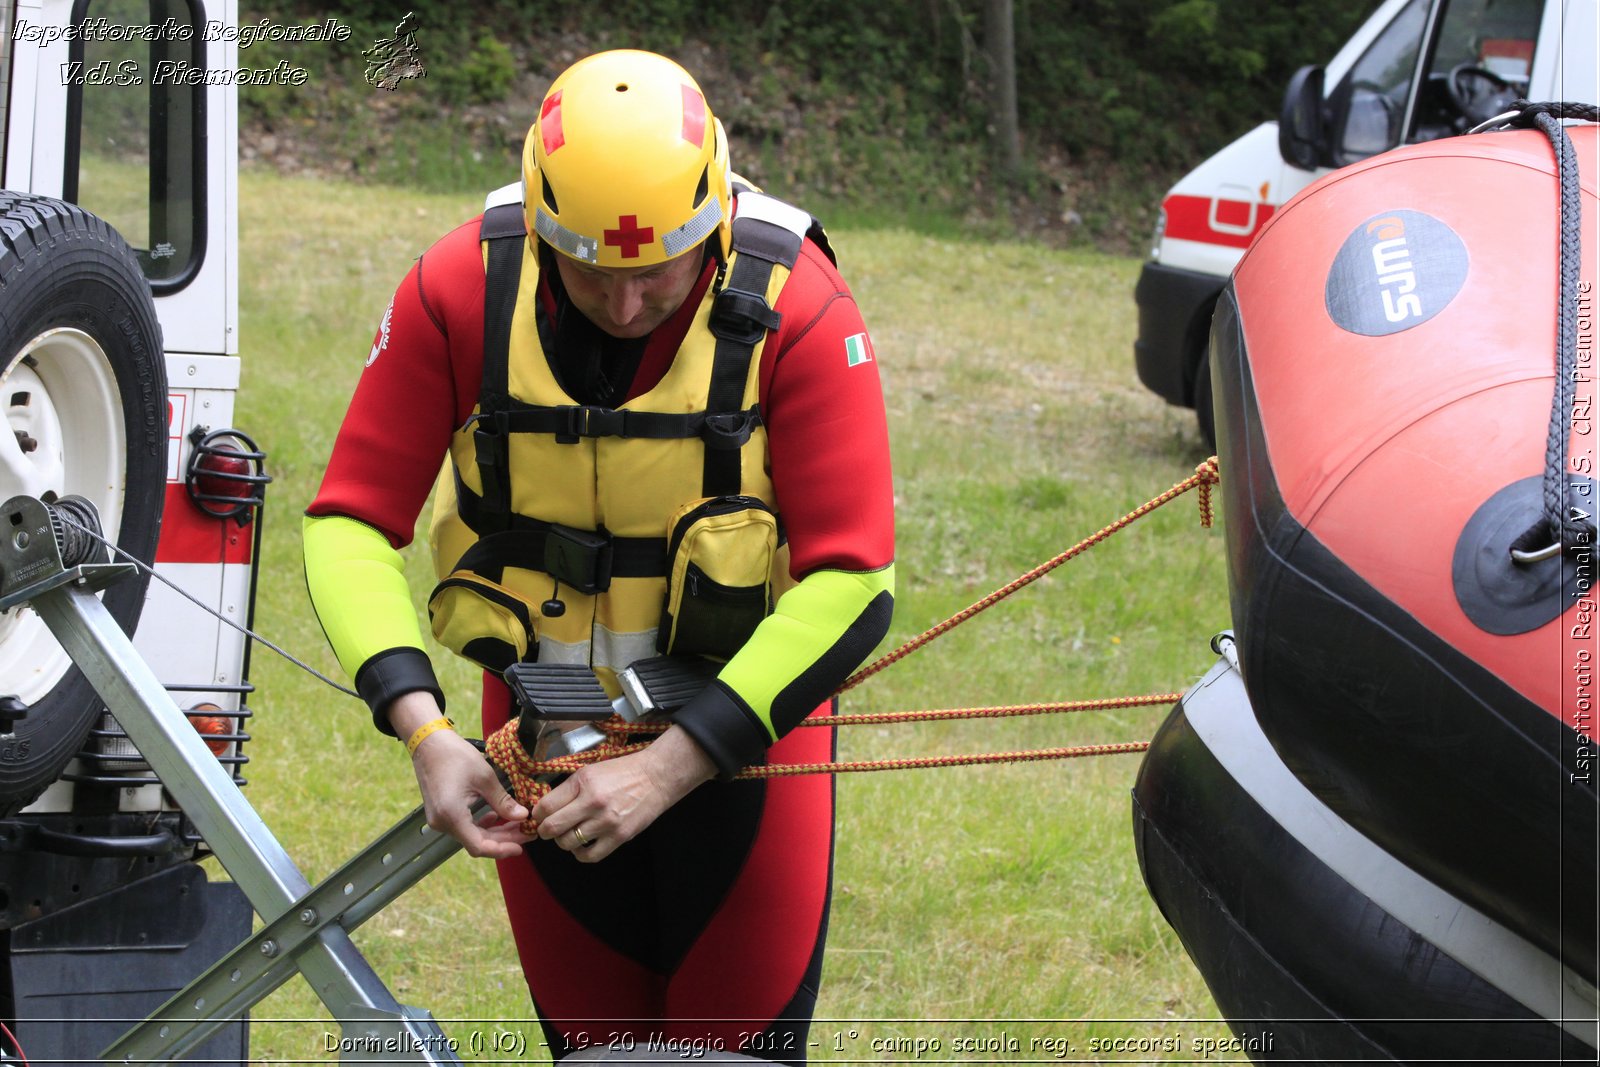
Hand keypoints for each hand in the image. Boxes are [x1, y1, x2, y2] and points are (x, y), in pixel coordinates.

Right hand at [390, 692, 532, 858]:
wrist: (429, 743)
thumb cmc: (455, 756)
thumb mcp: (485, 778)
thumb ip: (503, 802)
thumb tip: (522, 816)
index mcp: (452, 816)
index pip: (478, 846)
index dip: (501, 849)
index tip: (521, 847)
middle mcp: (442, 823)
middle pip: (477, 842)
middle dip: (503, 840)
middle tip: (527, 833)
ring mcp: (439, 820)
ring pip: (472, 835)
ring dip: (495, 832)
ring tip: (518, 825)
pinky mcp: (441, 814)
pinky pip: (464, 826)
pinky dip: (482, 825)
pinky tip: (496, 817)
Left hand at [532, 725, 714, 861]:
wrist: (655, 777)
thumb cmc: (622, 772)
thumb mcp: (591, 771)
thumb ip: (568, 789)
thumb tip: (545, 808)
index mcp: (582, 782)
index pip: (545, 806)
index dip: (537, 815)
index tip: (539, 817)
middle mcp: (592, 802)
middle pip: (552, 827)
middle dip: (544, 831)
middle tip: (548, 830)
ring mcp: (606, 821)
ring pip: (568, 843)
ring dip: (563, 842)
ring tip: (569, 835)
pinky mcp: (619, 836)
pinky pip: (589, 855)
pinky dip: (581, 854)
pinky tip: (583, 845)